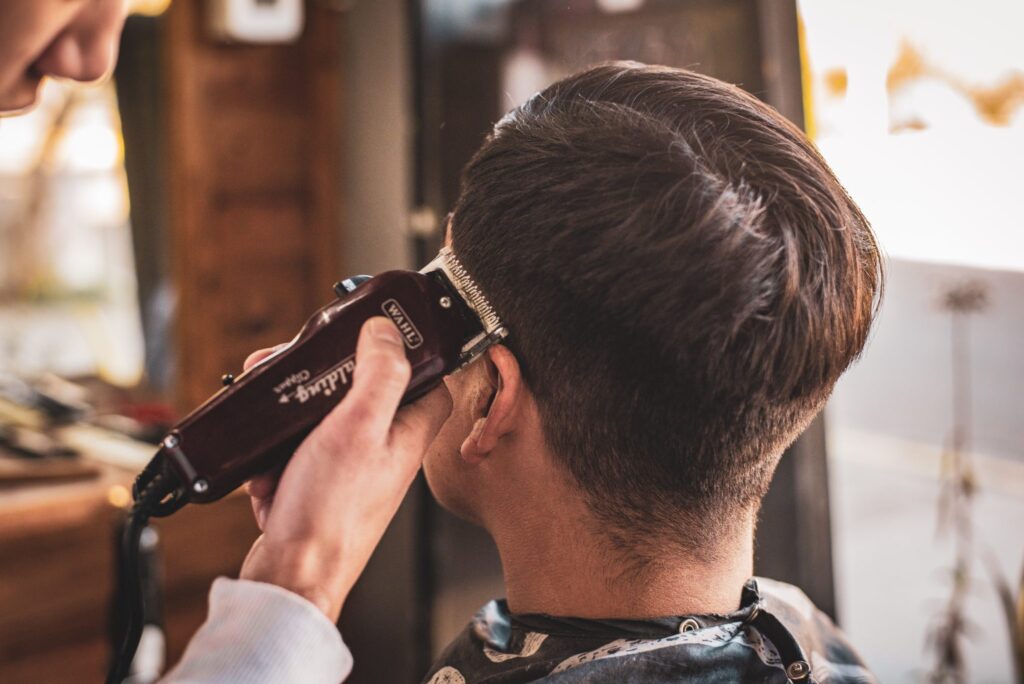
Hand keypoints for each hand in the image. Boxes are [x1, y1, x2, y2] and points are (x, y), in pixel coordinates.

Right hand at [237, 317, 451, 620]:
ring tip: (267, 412)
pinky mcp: (317, 487)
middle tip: (291, 366)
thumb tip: (387, 331)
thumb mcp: (358, 426)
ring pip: (321, 419)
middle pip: (361, 391)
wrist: (291, 579)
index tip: (373, 331)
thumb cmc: (330, 513)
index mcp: (408, 433)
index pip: (426, 377)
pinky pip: (294, 454)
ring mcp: (350, 470)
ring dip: (288, 415)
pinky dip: (275, 455)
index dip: (402, 350)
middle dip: (320, 377)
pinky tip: (265, 467)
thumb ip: (379, 373)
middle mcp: (384, 450)